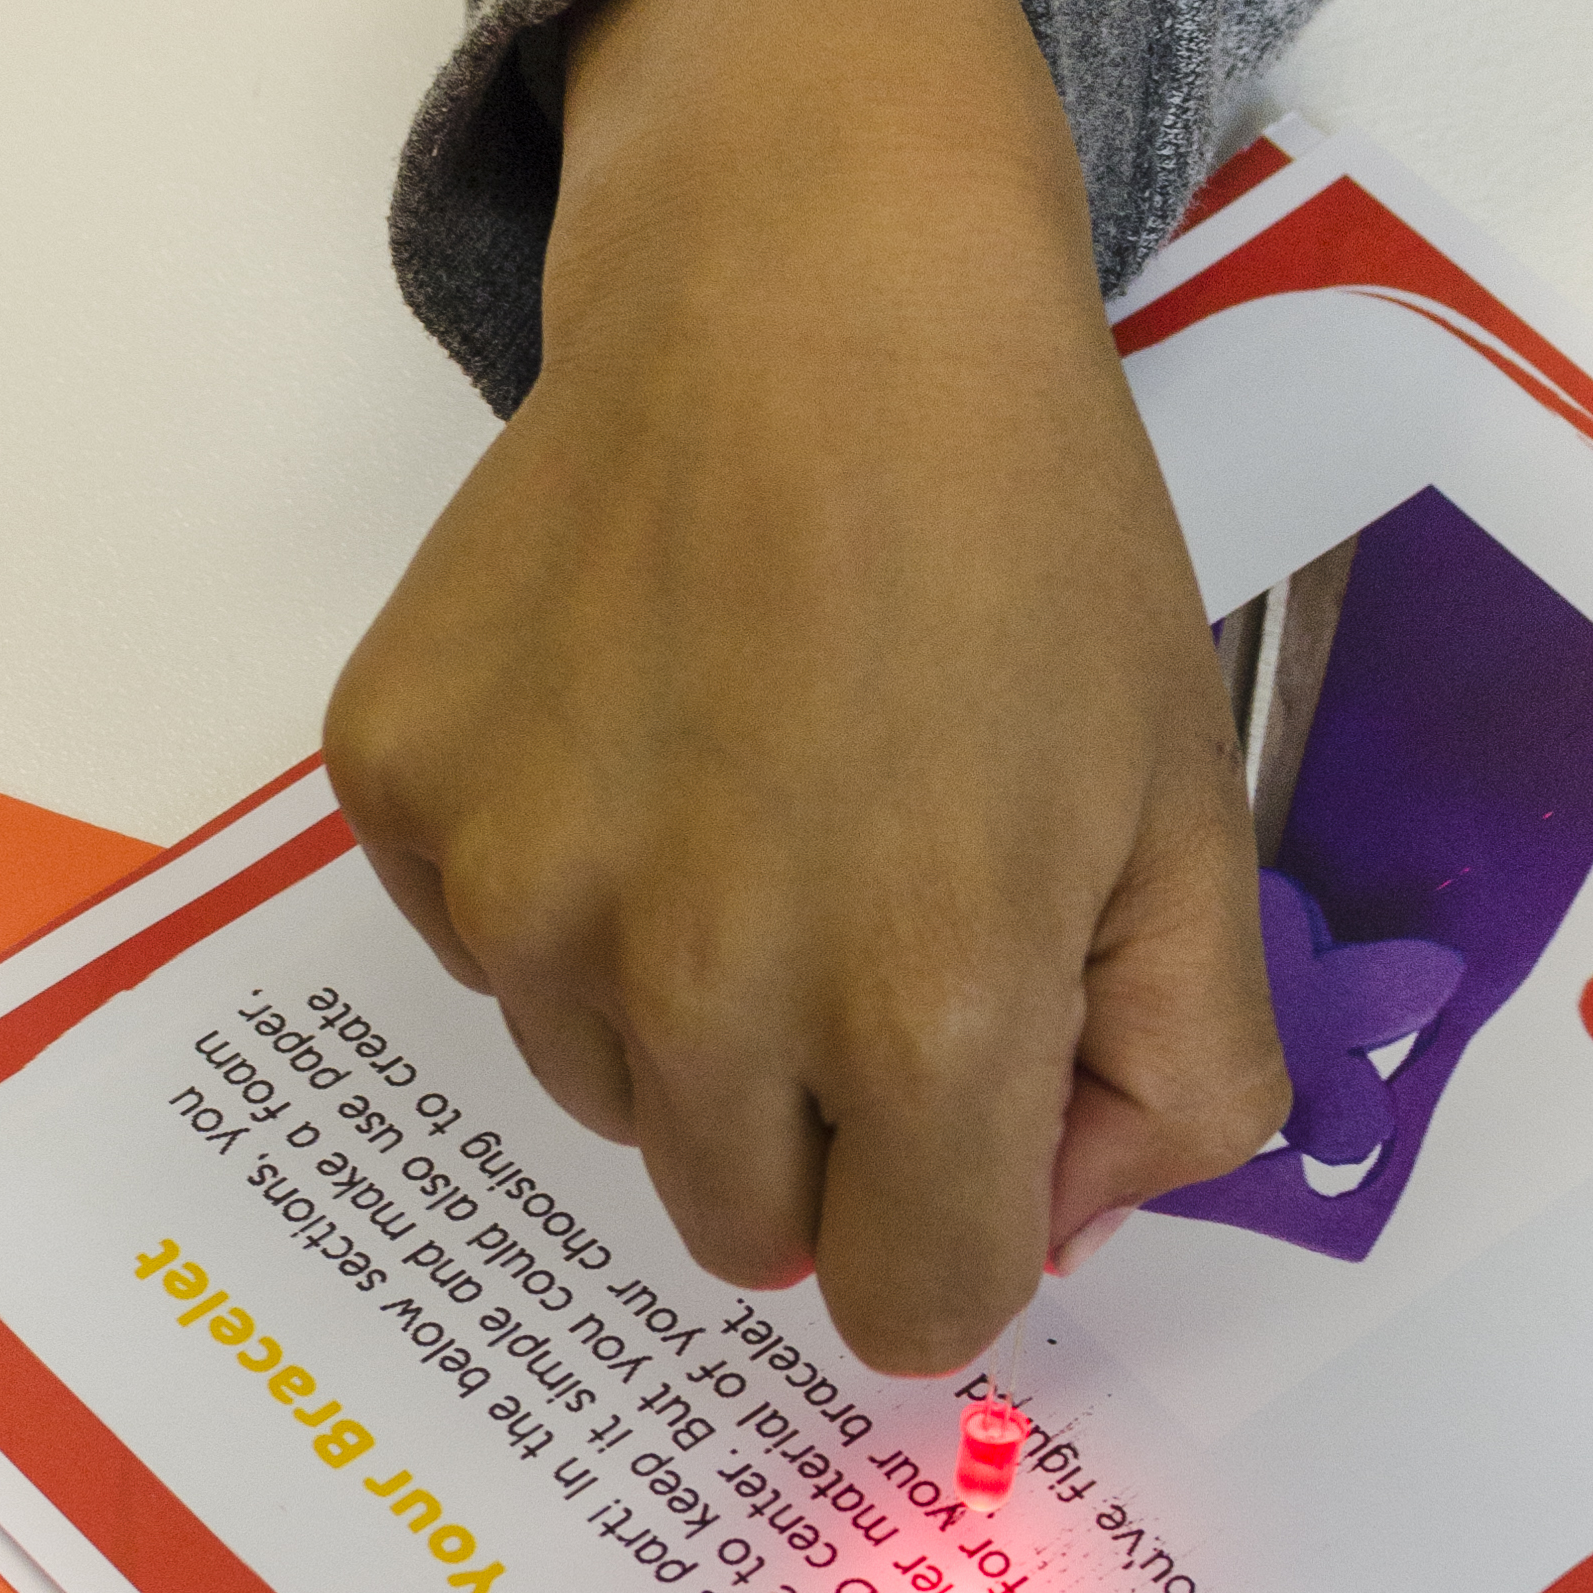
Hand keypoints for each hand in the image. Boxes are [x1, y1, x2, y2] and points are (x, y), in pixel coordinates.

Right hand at [325, 0, 1286, 1377]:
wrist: (815, 286)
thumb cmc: (1026, 543)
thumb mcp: (1189, 814)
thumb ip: (1177, 1075)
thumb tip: (1055, 1221)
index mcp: (924, 1010)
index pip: (915, 1306)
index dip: (966, 1219)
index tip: (978, 1101)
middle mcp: (694, 983)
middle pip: (746, 1229)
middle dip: (828, 1131)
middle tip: (875, 917)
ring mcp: (521, 890)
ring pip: (606, 1092)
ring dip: (685, 1008)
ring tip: (763, 791)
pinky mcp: (402, 790)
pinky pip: (483, 948)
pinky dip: (564, 878)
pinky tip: (649, 720)